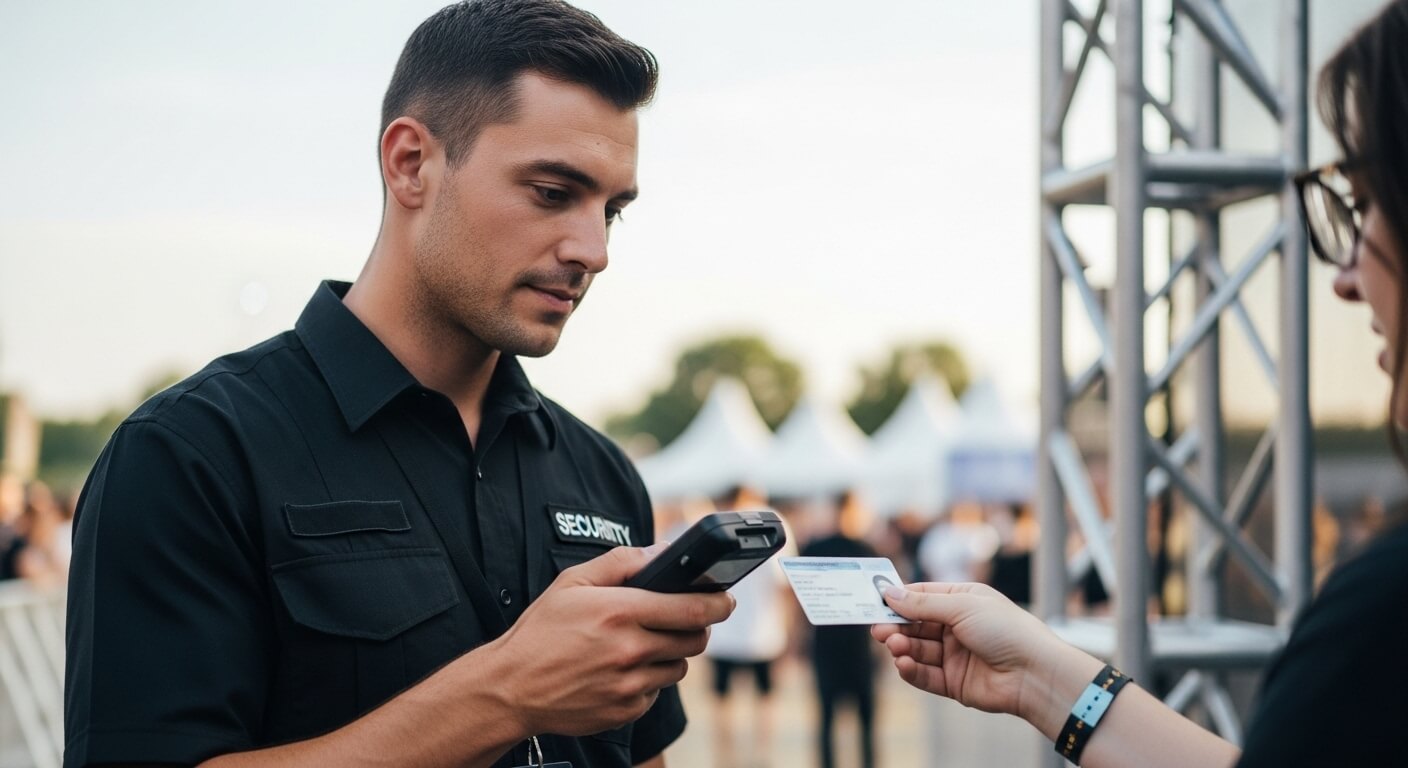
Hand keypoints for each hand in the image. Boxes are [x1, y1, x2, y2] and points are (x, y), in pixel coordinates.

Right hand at [481, 545, 734, 736]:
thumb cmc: (541, 632)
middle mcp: (630, 650)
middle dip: (698, 627)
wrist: (510, 688)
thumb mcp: (573, 582)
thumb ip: (621, 562)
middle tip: (685, 619)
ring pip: (678, 666)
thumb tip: (662, 551)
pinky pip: (656, 691)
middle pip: (695, 639)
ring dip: (671, 653)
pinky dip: (648, 679)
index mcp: (620, 612)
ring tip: (642, 643)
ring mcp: (630, 684)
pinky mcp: (626, 710)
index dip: (718, 601)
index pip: (693, 608)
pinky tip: (621, 669)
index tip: (726, 597)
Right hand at [871, 582, 1098, 728]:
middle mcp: (956, 627)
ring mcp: (954, 655)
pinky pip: (924, 675)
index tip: (874, 600)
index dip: (898, 599)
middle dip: (896, 627)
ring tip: (895, 646)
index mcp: (962, 600)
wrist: (1034, 673)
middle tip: (879, 630)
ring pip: (917, 650)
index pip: (921, 596)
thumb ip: (922, 604)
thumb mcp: (962, 607)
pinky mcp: (953, 682)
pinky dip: (910, 670)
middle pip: (915, 625)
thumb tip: (889, 593)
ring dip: (902, 648)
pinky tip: (903, 663)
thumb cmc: (1007, 630)